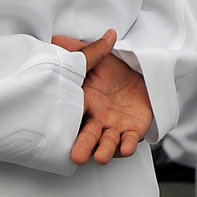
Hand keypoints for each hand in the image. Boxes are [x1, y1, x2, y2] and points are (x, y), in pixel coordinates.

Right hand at [53, 30, 152, 165]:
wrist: (141, 78)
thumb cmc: (113, 72)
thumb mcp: (97, 59)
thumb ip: (80, 51)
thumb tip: (55, 39)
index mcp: (86, 103)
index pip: (74, 115)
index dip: (68, 124)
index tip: (59, 133)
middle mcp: (97, 119)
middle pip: (88, 135)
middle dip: (83, 146)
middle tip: (77, 157)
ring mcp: (114, 126)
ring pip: (108, 142)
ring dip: (105, 150)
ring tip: (101, 157)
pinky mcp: (132, 130)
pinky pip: (129, 140)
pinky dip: (127, 146)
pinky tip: (126, 148)